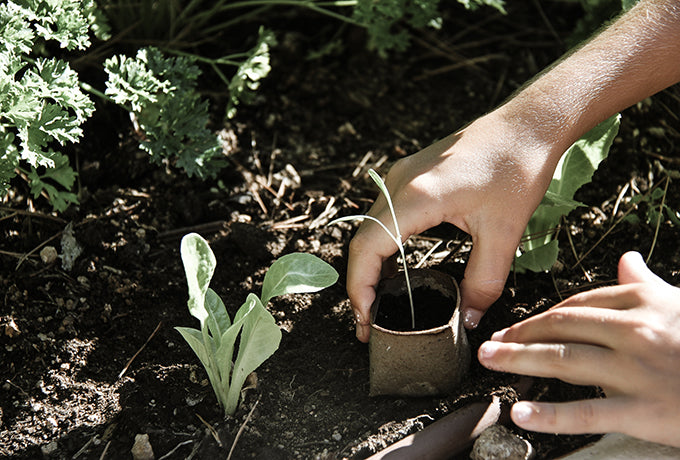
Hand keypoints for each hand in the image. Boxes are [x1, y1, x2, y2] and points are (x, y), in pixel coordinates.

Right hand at [346, 111, 562, 341]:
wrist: (527, 124)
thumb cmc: (518, 169)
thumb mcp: (504, 233)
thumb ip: (484, 282)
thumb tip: (467, 319)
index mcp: (416, 197)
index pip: (367, 249)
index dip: (360, 288)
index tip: (366, 320)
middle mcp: (398, 183)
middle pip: (362, 240)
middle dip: (361, 284)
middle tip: (369, 322)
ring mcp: (401, 175)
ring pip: (371, 228)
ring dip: (371, 265)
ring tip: (380, 301)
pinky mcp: (411, 174)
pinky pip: (384, 215)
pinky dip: (384, 246)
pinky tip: (396, 269)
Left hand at [478, 251, 679, 446]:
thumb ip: (648, 284)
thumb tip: (625, 261)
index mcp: (642, 302)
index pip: (576, 305)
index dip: (541, 315)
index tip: (518, 324)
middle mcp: (635, 330)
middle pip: (561, 327)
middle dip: (519, 333)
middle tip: (489, 343)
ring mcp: (639, 370)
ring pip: (564, 360)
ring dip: (519, 360)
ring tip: (491, 361)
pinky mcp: (646, 411)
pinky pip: (588, 412)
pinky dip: (550, 414)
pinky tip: (520, 414)